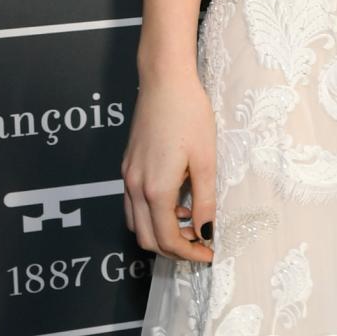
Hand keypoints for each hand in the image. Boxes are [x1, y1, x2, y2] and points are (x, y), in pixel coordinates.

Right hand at [123, 63, 216, 262]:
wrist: (164, 81)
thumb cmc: (189, 114)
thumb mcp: (205, 161)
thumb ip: (205, 202)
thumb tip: (206, 232)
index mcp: (155, 188)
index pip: (166, 239)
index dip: (189, 254)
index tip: (209, 253)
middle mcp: (134, 186)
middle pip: (146, 239)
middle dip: (173, 250)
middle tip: (200, 247)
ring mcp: (127, 176)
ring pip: (136, 224)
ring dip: (161, 233)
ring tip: (190, 225)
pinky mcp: (127, 166)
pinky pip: (134, 205)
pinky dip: (152, 215)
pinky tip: (176, 203)